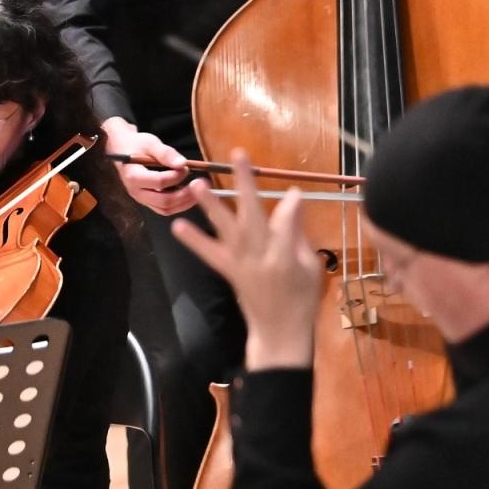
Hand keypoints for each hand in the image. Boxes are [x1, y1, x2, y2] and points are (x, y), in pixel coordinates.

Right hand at [102, 117, 195, 215]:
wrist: (122, 148)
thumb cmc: (136, 144)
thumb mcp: (150, 143)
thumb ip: (166, 153)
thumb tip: (182, 164)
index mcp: (133, 176)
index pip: (159, 182)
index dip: (176, 176)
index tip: (186, 167)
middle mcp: (135, 191)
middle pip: (163, 201)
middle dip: (183, 194)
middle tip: (197, 184)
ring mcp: (141, 198)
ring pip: (165, 209)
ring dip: (183, 203)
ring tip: (197, 192)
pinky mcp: (147, 201)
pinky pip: (164, 209)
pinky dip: (178, 205)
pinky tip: (189, 196)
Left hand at [170, 151, 319, 369]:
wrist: (279, 332)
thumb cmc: (301, 299)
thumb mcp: (311, 267)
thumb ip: (298, 235)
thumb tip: (293, 202)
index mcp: (287, 257)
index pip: (288, 224)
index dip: (291, 205)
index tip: (293, 189)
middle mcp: (261, 256)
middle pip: (253, 214)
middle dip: (246, 184)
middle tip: (238, 157)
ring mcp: (241, 263)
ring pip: (226, 229)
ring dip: (212, 205)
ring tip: (197, 184)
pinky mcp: (228, 270)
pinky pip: (209, 253)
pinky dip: (193, 240)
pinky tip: (178, 226)